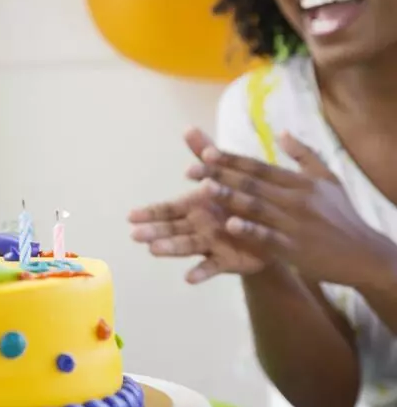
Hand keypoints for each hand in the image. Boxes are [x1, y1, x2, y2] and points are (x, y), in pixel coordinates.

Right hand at [128, 127, 269, 282]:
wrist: (274, 228)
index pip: (167, 209)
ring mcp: (211, 245)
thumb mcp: (225, 172)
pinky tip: (188, 278)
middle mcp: (198, 226)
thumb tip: (188, 128)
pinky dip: (201, 272)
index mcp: (196, 207)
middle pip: (172, 229)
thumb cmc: (242, 198)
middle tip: (135, 234)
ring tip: (153, 250)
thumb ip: (205, 153)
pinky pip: (213, 267)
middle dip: (154, 231)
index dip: (150, 212)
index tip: (130, 216)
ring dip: (170, 249)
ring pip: (187, 246)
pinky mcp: (227, 261)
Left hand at [186, 130, 396, 287]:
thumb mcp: (328, 180)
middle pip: (252, 184)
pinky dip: (250, 230)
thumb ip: (304, 156)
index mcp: (300, 182)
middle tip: (190, 170)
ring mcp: (295, 223)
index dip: (231, 160)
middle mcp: (296, 199)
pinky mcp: (296, 248)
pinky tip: (230, 225)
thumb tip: (283, 132)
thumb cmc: (343, 215)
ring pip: (256, 207)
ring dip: (229, 198)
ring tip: (203, 190)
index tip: (205, 152)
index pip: (259, 167)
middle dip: (219, 176)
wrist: (365, 254)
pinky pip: (268, 237)